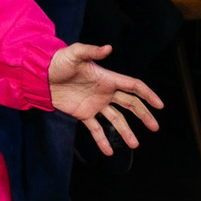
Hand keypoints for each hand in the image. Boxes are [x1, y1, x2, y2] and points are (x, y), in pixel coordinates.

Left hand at [46, 42, 162, 156]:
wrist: (40, 75)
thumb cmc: (58, 61)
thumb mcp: (75, 54)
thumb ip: (91, 51)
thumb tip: (108, 48)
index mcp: (107, 78)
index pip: (133, 87)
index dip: (148, 95)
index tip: (160, 105)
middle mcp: (105, 92)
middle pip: (130, 104)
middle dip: (144, 115)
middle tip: (155, 127)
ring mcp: (95, 104)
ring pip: (116, 120)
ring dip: (126, 132)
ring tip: (135, 145)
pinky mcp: (83, 114)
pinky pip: (96, 129)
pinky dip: (102, 140)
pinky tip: (109, 152)